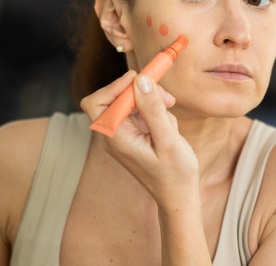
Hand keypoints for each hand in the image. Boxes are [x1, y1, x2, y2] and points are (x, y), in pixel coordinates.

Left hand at [80, 71, 199, 208]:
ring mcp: (124, 134)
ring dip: (153, 102)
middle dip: (142, 91)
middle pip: (116, 97)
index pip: (96, 103)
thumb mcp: (168, 140)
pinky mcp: (135, 133)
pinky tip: (169, 127)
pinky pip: (141, 111)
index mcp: (116, 138)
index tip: (139, 79)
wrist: (179, 196)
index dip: (113, 86)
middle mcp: (115, 134)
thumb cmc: (174, 175)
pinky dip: (156, 111)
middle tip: (167, 98)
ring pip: (131, 102)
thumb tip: (141, 80)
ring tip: (171, 116)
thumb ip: (153, 110)